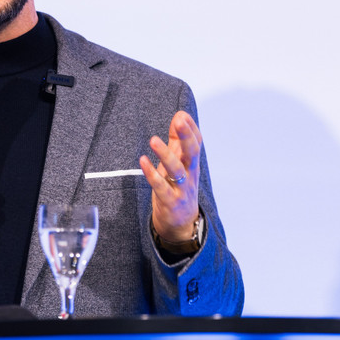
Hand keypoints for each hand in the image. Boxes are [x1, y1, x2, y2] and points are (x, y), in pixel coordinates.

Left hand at [139, 111, 200, 242]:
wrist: (181, 224)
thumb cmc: (178, 188)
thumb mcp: (179, 163)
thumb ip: (178, 141)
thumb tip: (179, 115)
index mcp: (191, 163)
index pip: (197, 143)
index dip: (191, 129)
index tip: (182, 115)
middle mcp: (190, 174)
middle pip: (192, 153)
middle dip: (187, 136)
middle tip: (179, 121)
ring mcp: (181, 188)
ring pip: (177, 170)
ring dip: (165, 154)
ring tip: (153, 140)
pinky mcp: (170, 201)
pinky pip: (161, 187)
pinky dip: (152, 174)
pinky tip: (143, 161)